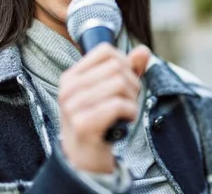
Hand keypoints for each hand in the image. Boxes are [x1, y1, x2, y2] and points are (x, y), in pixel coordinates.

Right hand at [58, 43, 149, 172]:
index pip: (106, 51)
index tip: (124, 82)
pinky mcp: (83, 124)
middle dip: (132, 84)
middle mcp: (68, 88)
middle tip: (128, 101)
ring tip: (125, 112)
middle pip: (117, 67)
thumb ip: (127, 70)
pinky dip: (130, 113)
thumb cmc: (98, 123)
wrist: (83, 161)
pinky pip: (118, 105)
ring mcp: (73, 106)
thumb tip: (143, 51)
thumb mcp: (110, 92)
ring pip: (120, 84)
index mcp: (72, 76)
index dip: (124, 64)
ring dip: (132, 100)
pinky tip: (124, 121)